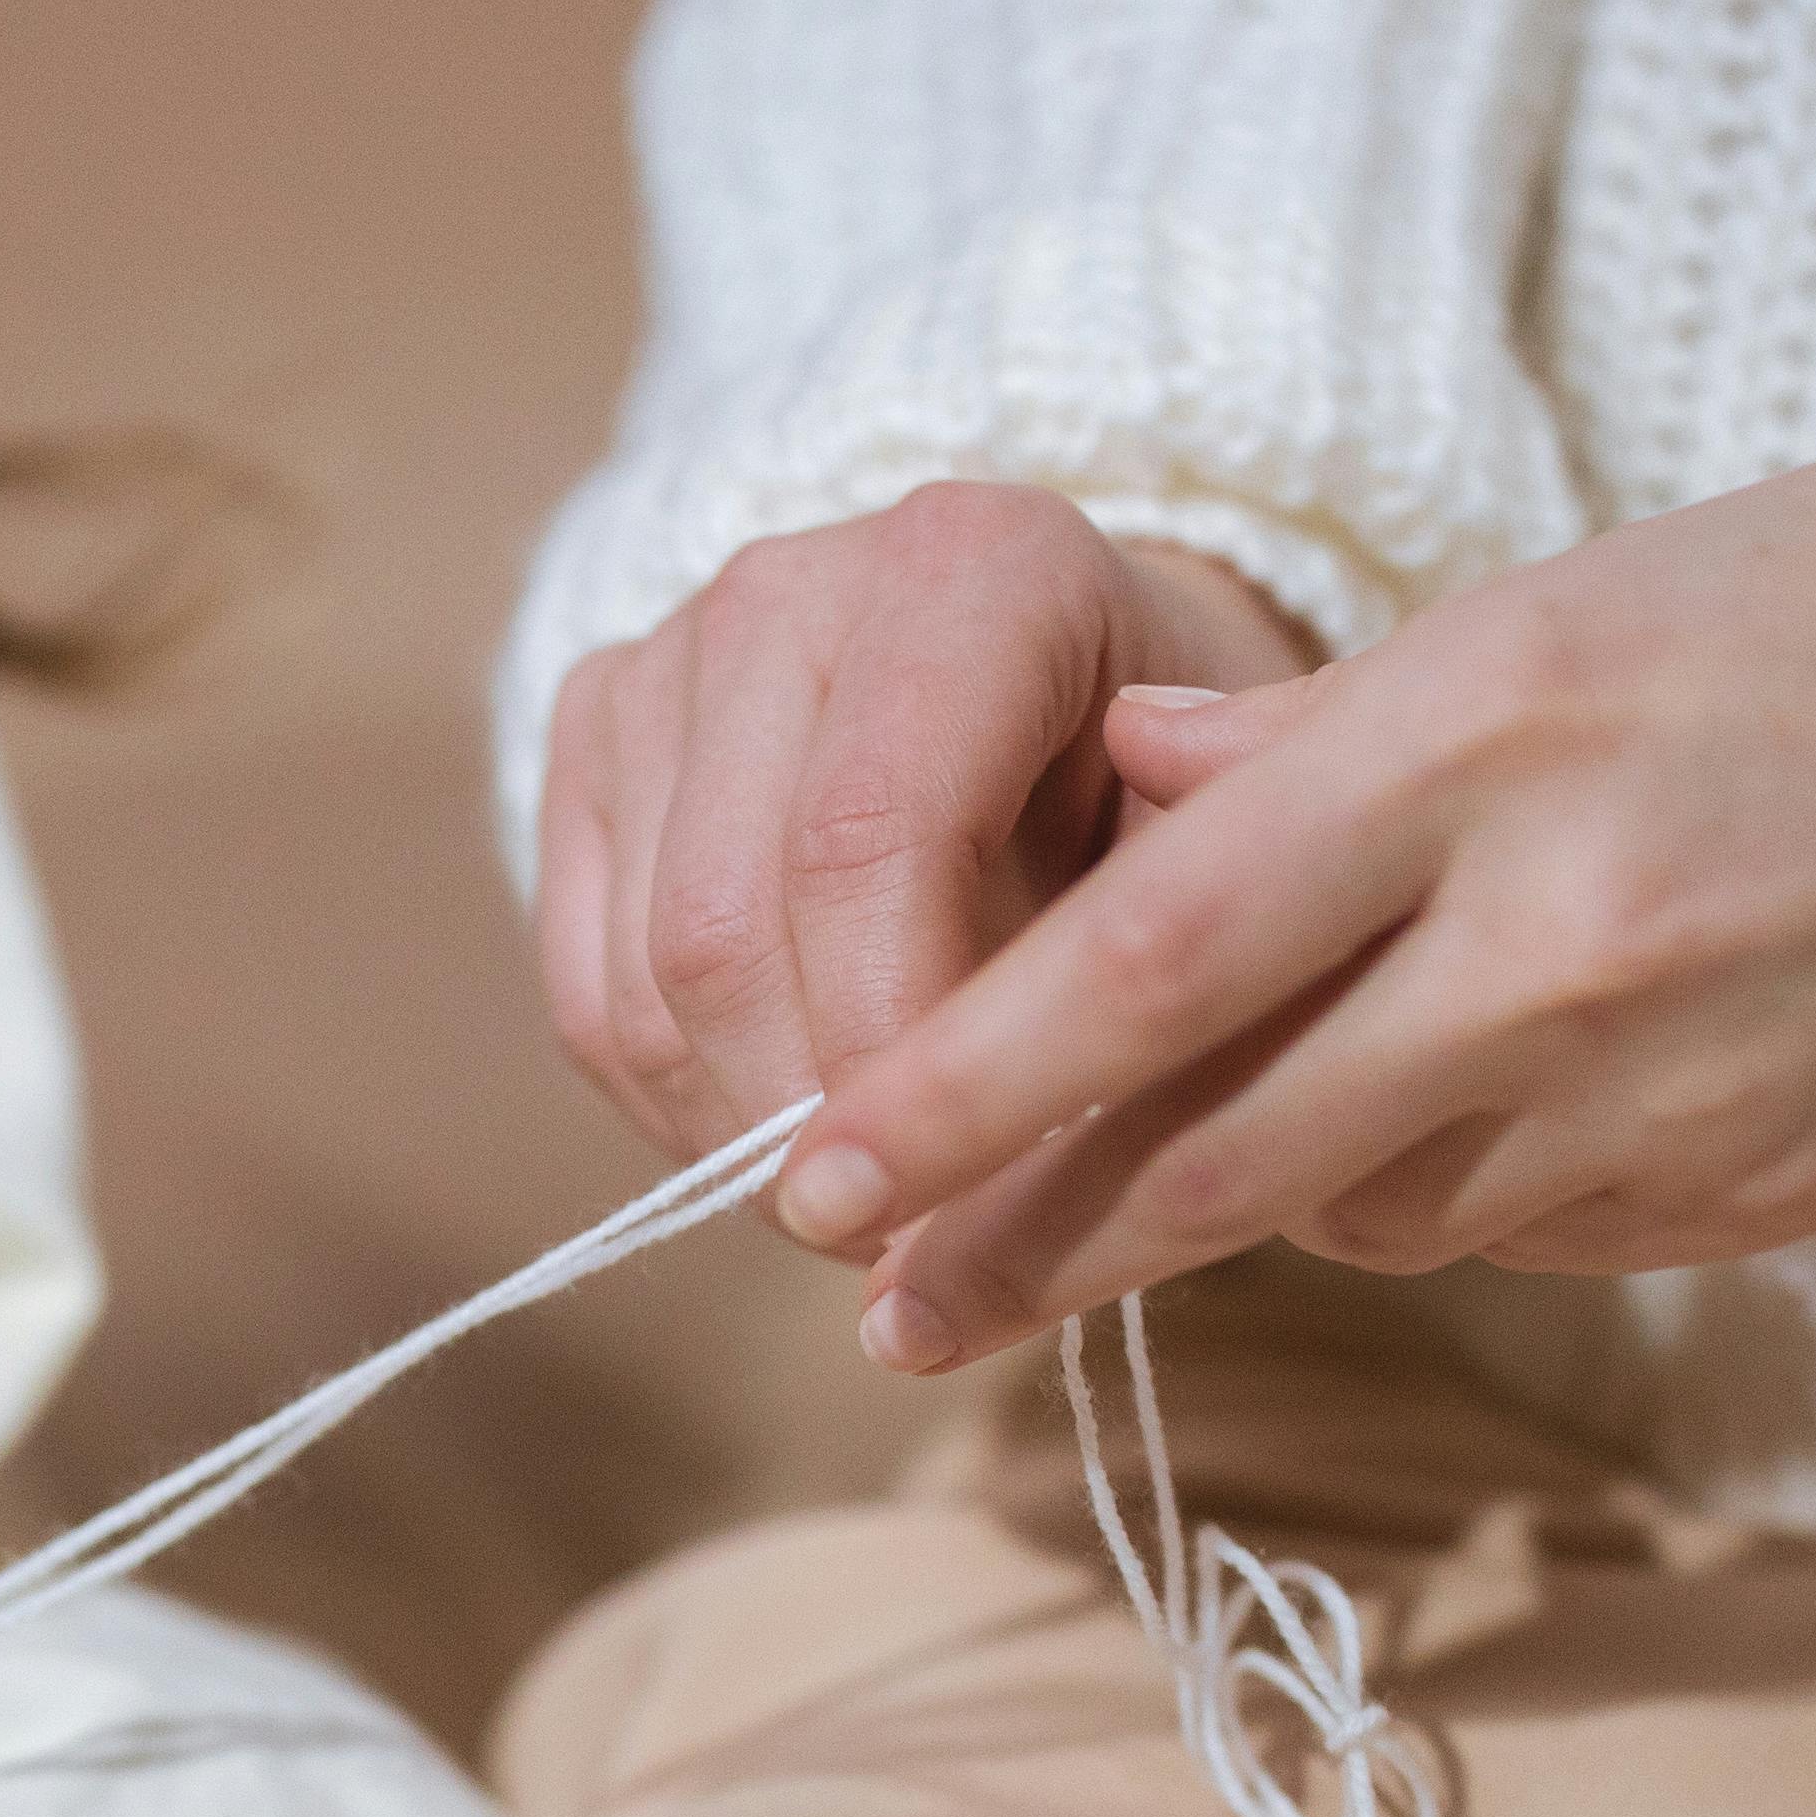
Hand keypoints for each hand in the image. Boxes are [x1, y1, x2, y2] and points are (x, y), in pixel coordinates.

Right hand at [535, 481, 1315, 1165]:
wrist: (1074, 675)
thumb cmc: (1177, 786)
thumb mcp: (1227, 852)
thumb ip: (1143, 978)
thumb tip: (1013, 1178)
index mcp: (975, 569)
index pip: (864, 840)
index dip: (888, 1054)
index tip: (953, 1202)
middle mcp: (790, 588)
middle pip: (726, 929)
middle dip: (808, 1129)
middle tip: (907, 1247)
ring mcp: (666, 656)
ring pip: (642, 980)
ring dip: (740, 1141)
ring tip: (864, 1202)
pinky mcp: (590, 737)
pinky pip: (588, 992)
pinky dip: (676, 1107)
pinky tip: (787, 1137)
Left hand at [771, 421, 1815, 1367]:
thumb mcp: (1585, 600)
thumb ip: (1327, 740)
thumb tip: (1109, 798)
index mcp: (1491, 736)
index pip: (1146, 955)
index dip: (962, 1083)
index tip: (818, 1174)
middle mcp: (1559, 934)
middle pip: (1209, 1146)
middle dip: (1025, 1235)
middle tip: (888, 1298)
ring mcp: (1665, 1092)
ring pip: (1355, 1204)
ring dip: (1265, 1185)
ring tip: (1282, 1099)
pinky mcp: (1752, 1196)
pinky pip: (1512, 1228)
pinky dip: (1449, 1184)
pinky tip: (1509, 1090)